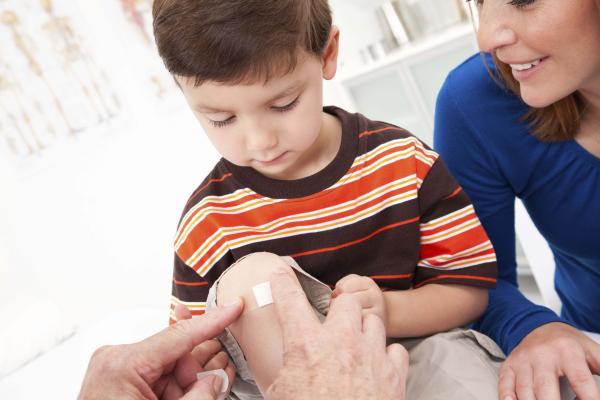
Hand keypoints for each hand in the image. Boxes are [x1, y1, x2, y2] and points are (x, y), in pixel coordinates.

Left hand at [78, 299, 242, 399]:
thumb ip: (198, 397)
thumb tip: (216, 380)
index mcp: (123, 364)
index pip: (179, 335)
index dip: (212, 321)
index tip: (233, 307)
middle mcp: (118, 360)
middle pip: (177, 353)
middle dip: (200, 370)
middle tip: (221, 379)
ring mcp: (118, 370)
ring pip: (172, 366)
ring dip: (191, 382)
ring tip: (209, 387)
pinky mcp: (121, 381)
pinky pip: (160, 376)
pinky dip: (178, 388)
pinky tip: (192, 393)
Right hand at [266, 266, 407, 399]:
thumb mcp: (280, 395)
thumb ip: (282, 372)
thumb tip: (278, 368)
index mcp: (306, 346)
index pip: (290, 300)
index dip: (283, 281)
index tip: (281, 272)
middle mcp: (341, 342)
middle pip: (348, 301)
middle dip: (341, 309)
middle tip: (334, 324)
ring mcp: (371, 355)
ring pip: (373, 320)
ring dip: (364, 330)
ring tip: (356, 347)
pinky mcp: (394, 373)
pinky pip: (395, 349)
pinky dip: (386, 355)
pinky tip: (376, 366)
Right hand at [498, 322, 599, 399]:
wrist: (539, 327)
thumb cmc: (569, 345)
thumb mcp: (594, 352)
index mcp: (567, 351)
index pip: (580, 381)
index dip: (589, 398)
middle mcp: (542, 355)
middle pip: (546, 389)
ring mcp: (523, 361)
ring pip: (525, 392)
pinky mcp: (510, 366)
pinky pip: (505, 386)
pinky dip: (509, 399)